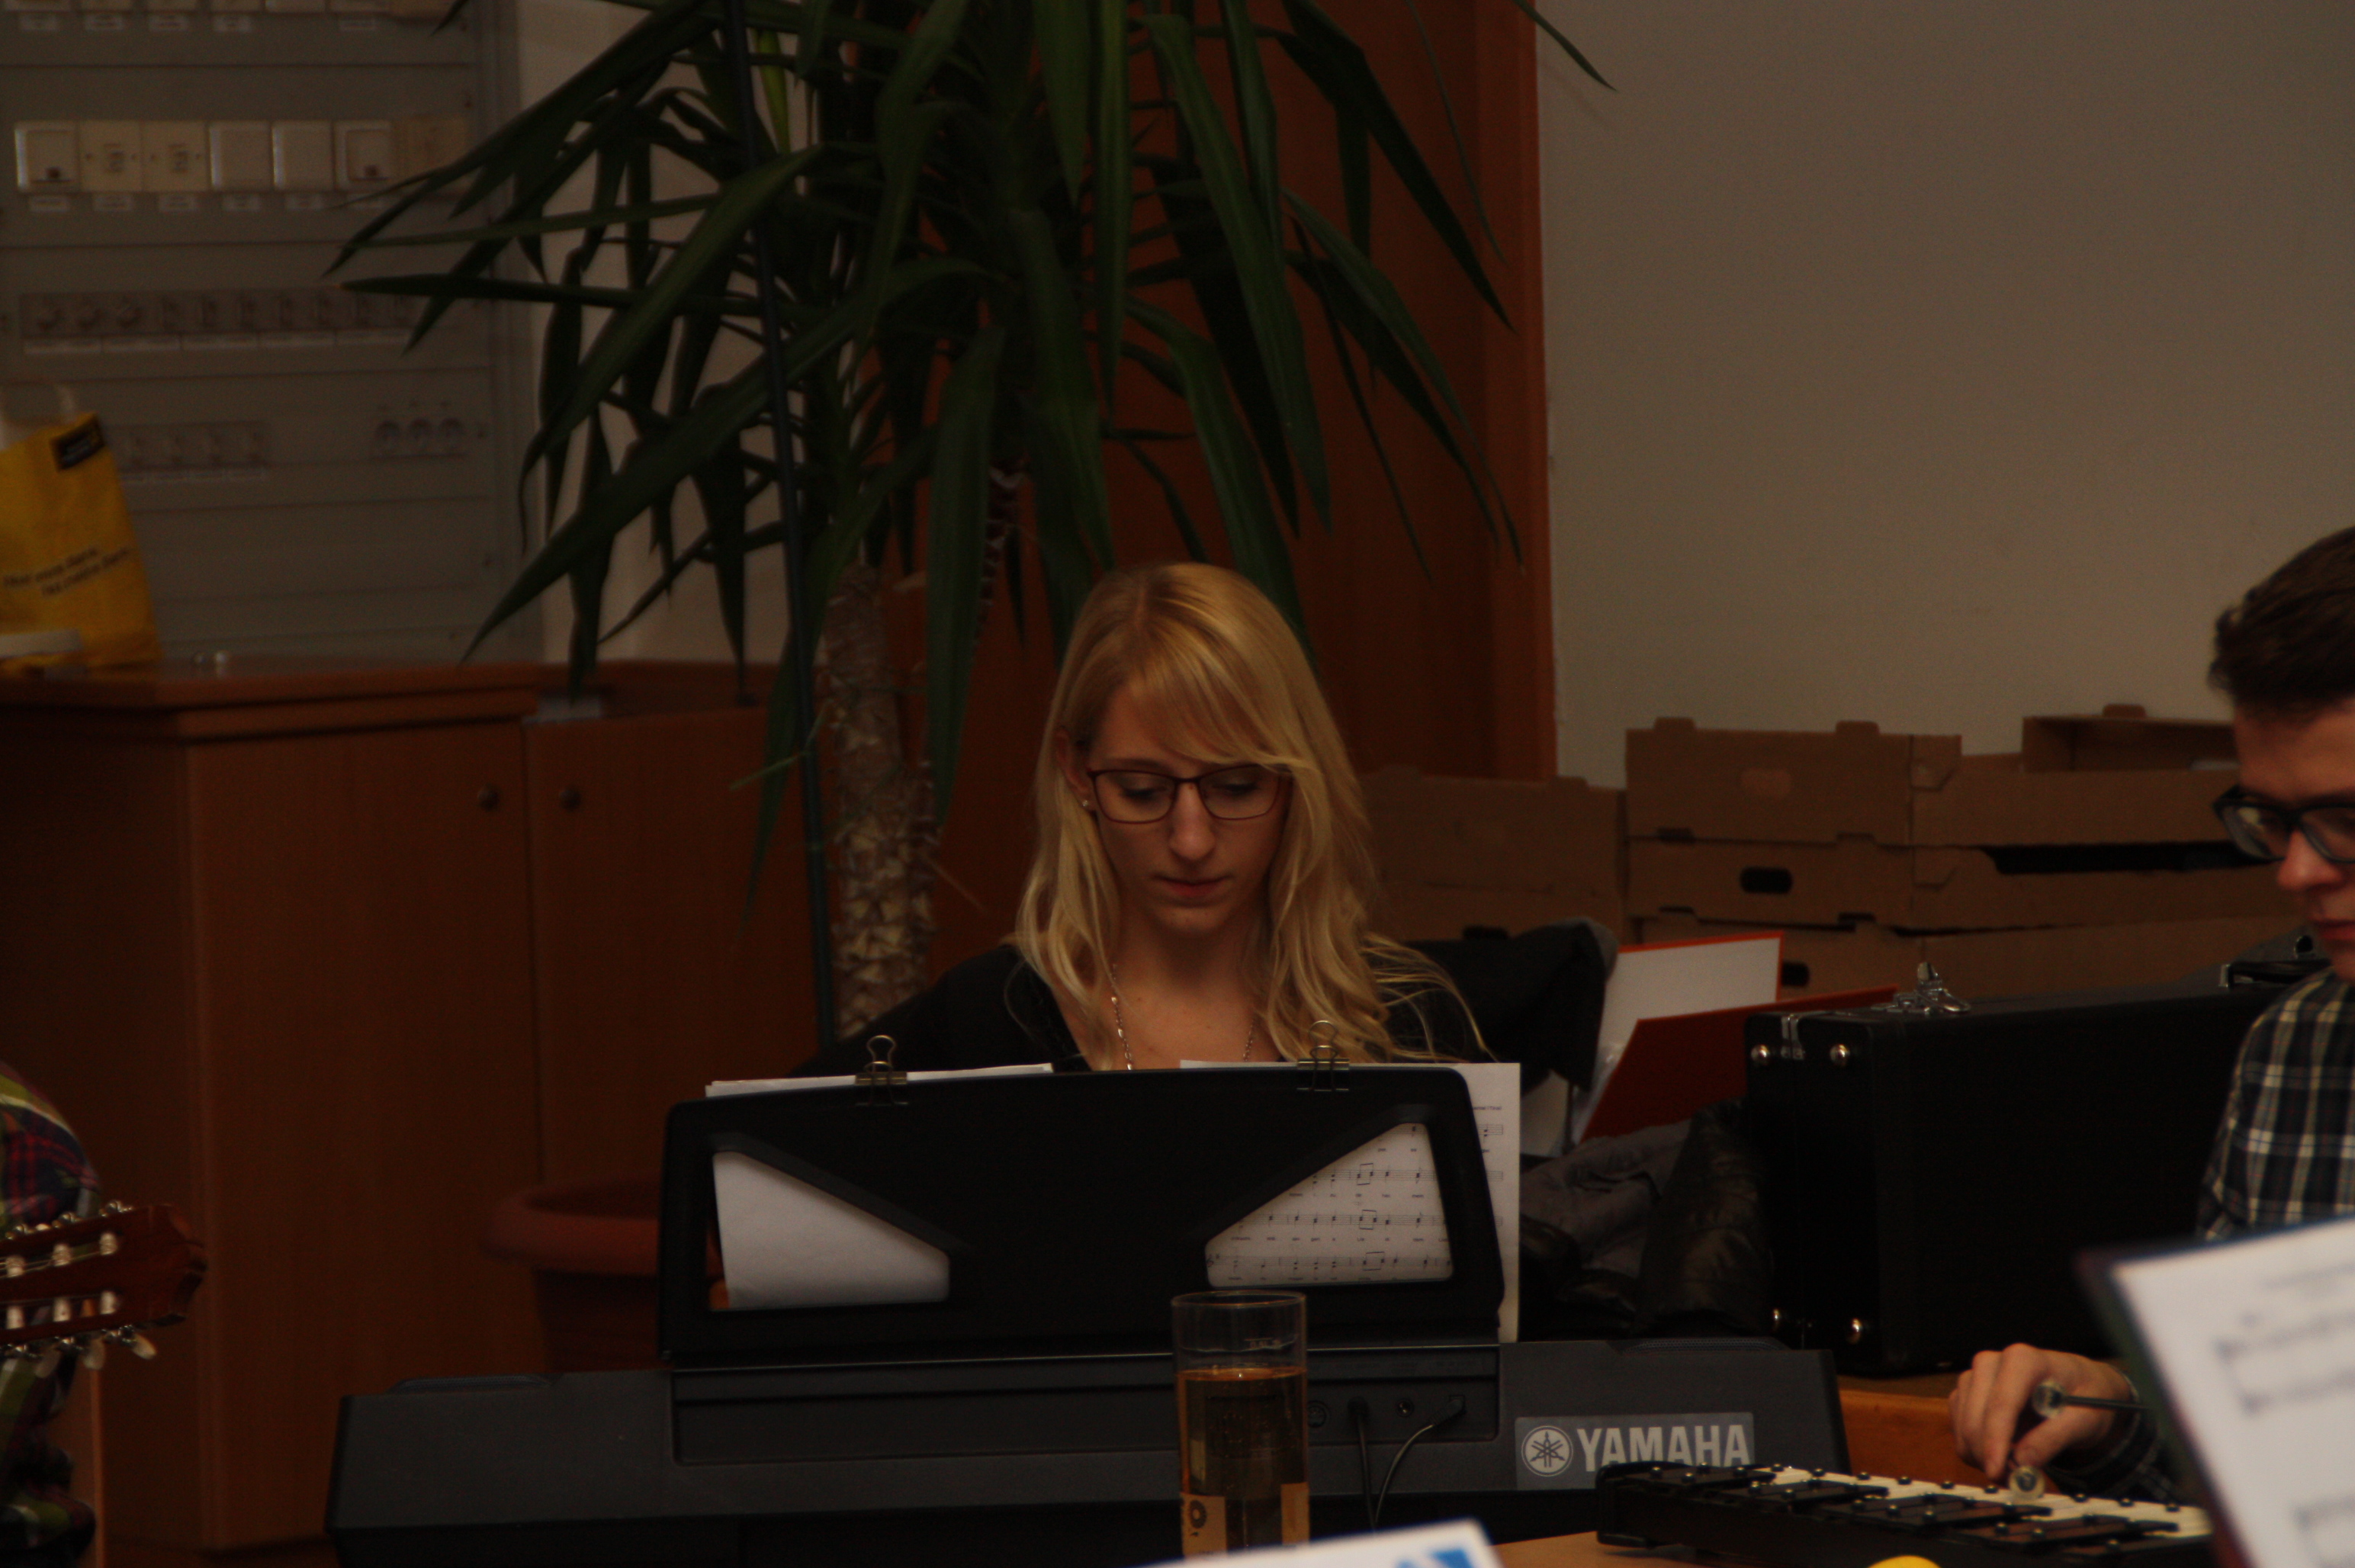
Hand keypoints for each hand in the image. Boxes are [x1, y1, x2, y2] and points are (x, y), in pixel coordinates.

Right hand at [1949, 1344, 2133, 1477]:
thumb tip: (2022, 1464)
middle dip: (1989, 1456)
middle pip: (1976, 1418)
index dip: (1995, 1441)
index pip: (2001, 1405)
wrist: (2077, 1387)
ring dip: (1981, 1457)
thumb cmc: (2086, 1397)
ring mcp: (1974, 1377)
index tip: (1996, 1472)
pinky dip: (1975, 1451)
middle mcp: (1991, 1363)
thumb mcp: (2085, 1419)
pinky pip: (1959, 1430)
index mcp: (2022, 1360)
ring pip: (1963, 1427)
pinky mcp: (1966, 1394)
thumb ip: (2054, 1438)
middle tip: (2014, 1483)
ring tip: (2014, 1471)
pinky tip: (2001, 1456)